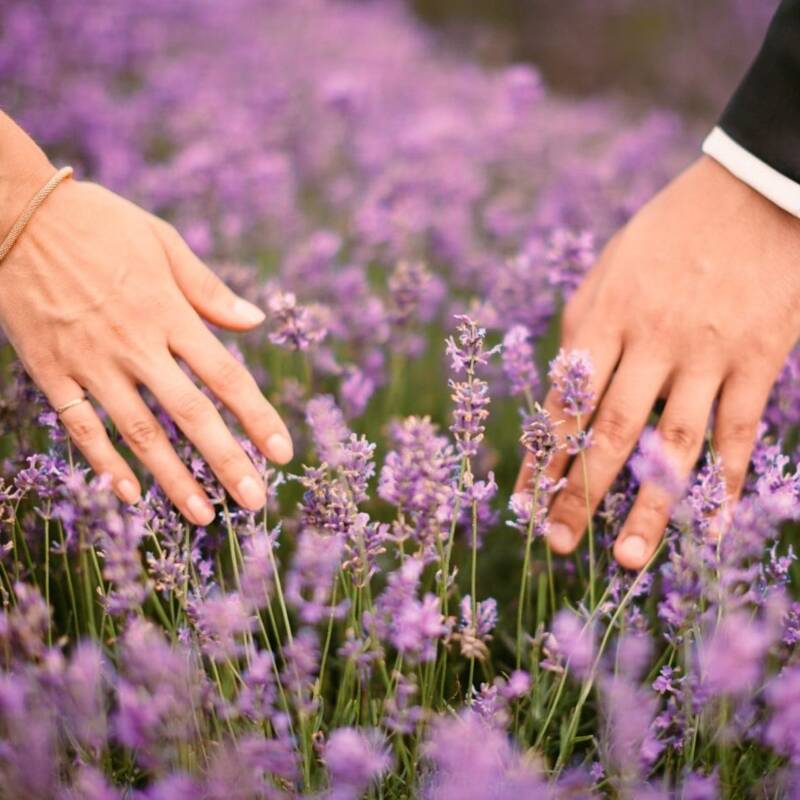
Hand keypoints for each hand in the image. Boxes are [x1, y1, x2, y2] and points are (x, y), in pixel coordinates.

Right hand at [0, 178, 292, 523]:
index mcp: (169, 312)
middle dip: (227, 461)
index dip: (257, 417)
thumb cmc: (97, 223)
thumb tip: (255, 321)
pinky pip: (81, 426)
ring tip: (203, 514)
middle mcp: (136, 344)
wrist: (14, 211)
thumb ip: (209, 289)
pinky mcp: (51, 371)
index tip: (281, 452)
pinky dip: (105, 463)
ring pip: (140, 431)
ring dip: (174, 477)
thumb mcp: (162, 241)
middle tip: (255, 501)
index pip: (226, 376)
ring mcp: (91, 361)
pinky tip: (130, 495)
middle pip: (191, 414)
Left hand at [516, 155, 799, 568]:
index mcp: (602, 317)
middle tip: (557, 545)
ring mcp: (705, 352)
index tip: (525, 501)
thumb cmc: (669, 231)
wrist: (753, 187)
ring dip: (649, 506)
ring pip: (673, 443)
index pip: (564, 402)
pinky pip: (739, 430)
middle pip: (609, 431)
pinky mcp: (758, 358)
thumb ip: (583, 327)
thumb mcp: (607, 267)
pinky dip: (726, 481)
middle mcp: (649, 340)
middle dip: (579, 493)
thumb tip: (564, 387)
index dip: (542, 456)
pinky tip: (714, 526)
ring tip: (628, 559)